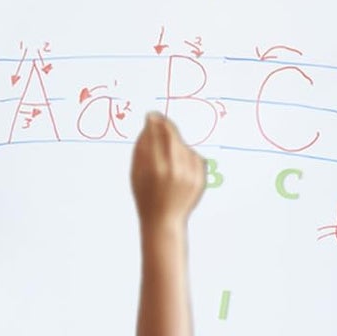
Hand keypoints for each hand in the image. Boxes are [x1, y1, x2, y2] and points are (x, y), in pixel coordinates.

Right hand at [130, 112, 204, 226]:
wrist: (164, 220)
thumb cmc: (146, 196)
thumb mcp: (136, 173)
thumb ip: (141, 147)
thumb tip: (148, 124)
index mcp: (156, 168)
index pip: (156, 134)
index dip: (154, 121)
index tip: (151, 115)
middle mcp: (175, 169)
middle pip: (173, 135)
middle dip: (166, 126)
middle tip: (160, 121)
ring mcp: (190, 174)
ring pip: (183, 145)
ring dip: (174, 144)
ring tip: (166, 160)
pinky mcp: (200, 177)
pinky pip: (193, 156)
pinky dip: (185, 156)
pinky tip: (177, 170)